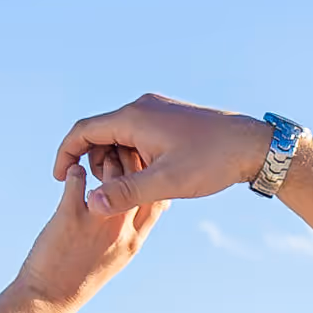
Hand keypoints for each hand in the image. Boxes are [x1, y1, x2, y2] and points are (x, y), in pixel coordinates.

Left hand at [0, 153, 160, 312]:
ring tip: (93, 158)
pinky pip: (77, 179)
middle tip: (117, 150)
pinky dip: (74, 171)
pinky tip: (71, 172)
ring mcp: (97, 221)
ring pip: (113, 172)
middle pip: (140, 179)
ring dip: (104, 158)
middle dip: (131, 158)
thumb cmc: (80, 277)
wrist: (50, 299)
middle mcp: (121, 229)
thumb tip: (133, 211)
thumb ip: (128, 234)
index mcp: (135, 240)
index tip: (139, 168)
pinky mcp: (69, 216)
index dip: (152, 177)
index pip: (158, 200)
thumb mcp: (115, 259)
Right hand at [54, 94, 274, 209]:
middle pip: (100, 133)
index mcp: (133, 117)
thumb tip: (89, 204)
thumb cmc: (212, 162)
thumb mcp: (166, 183)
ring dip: (117, 161)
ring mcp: (157, 110)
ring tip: (135, 187)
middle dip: (95, 162)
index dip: (65, 155)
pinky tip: (151, 177)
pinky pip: (139, 135)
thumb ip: (126, 192)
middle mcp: (142, 107)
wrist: (253, 146)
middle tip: (108, 192)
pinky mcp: (170, 118)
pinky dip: (134, 155)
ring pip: (120, 135)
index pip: (83, 131)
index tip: (59, 179)